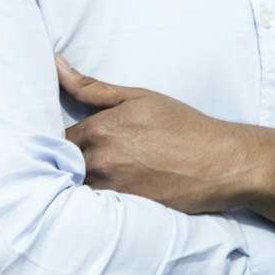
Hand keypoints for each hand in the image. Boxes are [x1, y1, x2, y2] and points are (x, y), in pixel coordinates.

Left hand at [57, 55, 253, 212]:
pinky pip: (94, 208)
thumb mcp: (138, 97)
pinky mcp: (123, 210)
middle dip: (63, 162)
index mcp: (99, 130)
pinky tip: (106, 194)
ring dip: (76, 183)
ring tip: (90, 177)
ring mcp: (110, 189)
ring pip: (74, 188)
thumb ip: (92, 86)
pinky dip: (93, 201)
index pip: (55, 137)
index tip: (65, 139)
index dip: (57, 139)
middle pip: (60, 165)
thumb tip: (55, 63)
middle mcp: (98, 161)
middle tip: (73, 158)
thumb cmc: (182, 126)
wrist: (220, 162)